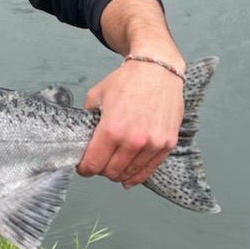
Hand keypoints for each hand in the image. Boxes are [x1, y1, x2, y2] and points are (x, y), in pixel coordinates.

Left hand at [76, 59, 183, 187]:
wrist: (158, 70)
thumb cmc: (128, 80)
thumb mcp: (97, 95)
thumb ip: (87, 117)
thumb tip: (82, 134)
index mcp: (111, 129)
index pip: (93, 164)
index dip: (84, 169)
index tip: (82, 167)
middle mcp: (132, 140)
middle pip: (110, 172)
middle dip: (100, 170)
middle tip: (98, 163)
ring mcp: (152, 144)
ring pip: (129, 174)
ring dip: (118, 174)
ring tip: (112, 167)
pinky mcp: (167, 144)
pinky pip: (149, 170)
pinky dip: (137, 176)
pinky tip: (128, 178)